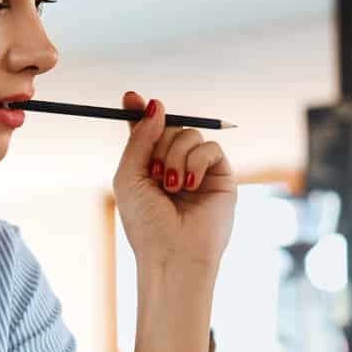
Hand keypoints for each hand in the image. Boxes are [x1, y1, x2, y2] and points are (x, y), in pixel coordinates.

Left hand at [112, 90, 236, 276]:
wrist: (173, 254)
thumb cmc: (146, 223)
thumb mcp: (129, 176)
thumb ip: (140, 138)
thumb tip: (156, 104)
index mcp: (150, 166)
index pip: (148, 130)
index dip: (140, 111)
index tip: (130, 97)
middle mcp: (175, 165)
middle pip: (169, 126)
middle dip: (159, 142)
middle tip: (155, 171)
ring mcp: (199, 170)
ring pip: (189, 134)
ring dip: (175, 156)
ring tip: (172, 186)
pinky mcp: (222, 176)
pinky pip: (211, 147)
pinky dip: (196, 162)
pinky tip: (190, 185)